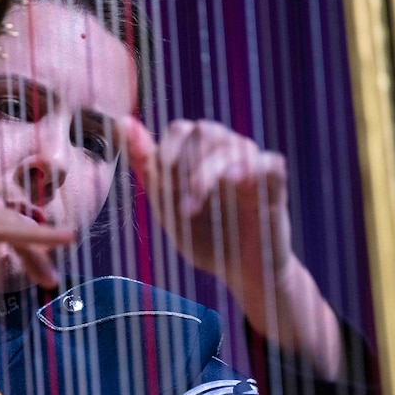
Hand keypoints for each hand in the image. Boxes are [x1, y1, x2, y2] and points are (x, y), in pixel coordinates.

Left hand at [121, 117, 290, 301]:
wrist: (241, 272)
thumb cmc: (203, 237)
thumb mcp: (166, 205)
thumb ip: (145, 166)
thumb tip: (119, 123)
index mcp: (200, 153)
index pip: (180, 129)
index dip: (165, 154)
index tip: (159, 185)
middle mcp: (228, 151)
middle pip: (204, 131)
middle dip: (183, 165)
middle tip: (174, 200)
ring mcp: (253, 165)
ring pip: (232, 145)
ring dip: (206, 174)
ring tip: (191, 209)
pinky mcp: (276, 185)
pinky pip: (269, 163)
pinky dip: (252, 170)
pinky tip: (236, 186)